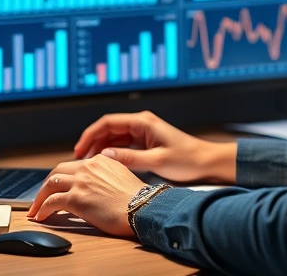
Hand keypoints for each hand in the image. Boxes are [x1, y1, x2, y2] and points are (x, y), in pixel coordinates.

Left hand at [25, 154, 145, 237]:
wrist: (142, 208)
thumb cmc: (137, 199)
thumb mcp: (122, 177)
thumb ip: (106, 175)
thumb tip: (96, 187)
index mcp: (100, 160)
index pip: (73, 166)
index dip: (62, 177)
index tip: (57, 186)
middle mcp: (88, 167)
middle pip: (57, 171)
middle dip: (46, 184)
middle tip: (41, 196)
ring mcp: (81, 181)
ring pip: (50, 184)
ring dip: (40, 197)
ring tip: (36, 209)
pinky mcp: (76, 198)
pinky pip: (51, 202)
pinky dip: (43, 209)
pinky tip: (41, 216)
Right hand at [74, 111, 236, 183]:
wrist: (207, 163)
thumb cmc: (187, 160)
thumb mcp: (156, 162)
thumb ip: (129, 158)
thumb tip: (104, 156)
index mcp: (143, 122)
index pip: (108, 123)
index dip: (90, 135)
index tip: (79, 149)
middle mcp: (141, 124)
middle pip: (109, 129)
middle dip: (92, 142)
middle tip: (80, 159)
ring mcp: (144, 132)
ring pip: (114, 137)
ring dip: (101, 148)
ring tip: (89, 163)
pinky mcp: (146, 142)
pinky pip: (123, 144)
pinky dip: (112, 152)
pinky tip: (106, 163)